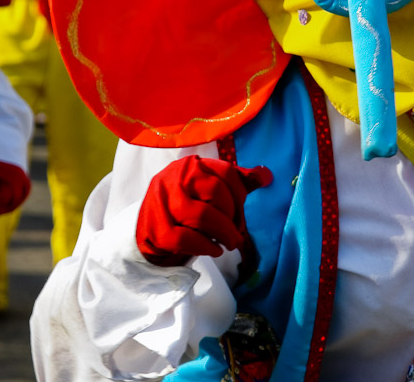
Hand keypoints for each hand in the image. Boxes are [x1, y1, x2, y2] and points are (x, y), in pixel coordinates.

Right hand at [136, 155, 270, 266]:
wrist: (148, 230)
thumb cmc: (186, 208)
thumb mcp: (208, 190)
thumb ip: (235, 182)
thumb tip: (266, 175)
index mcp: (189, 164)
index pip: (226, 172)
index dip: (241, 195)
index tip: (240, 214)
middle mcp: (173, 178)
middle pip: (216, 192)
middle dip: (233, 216)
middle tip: (236, 233)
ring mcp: (161, 203)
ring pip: (202, 215)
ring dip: (223, 233)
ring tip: (230, 243)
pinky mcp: (156, 229)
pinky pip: (186, 239)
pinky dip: (206, 246)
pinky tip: (213, 249)